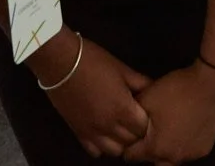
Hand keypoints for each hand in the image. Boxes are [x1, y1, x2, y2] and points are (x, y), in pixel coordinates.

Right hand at [39, 32, 152, 157]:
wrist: (60, 62)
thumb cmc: (94, 61)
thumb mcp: (122, 68)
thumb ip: (140, 82)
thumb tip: (154, 90)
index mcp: (123, 108)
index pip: (144, 128)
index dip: (147, 121)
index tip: (146, 112)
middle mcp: (109, 125)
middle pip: (131, 141)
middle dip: (137, 132)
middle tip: (135, 119)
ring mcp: (92, 132)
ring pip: (114, 151)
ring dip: (121, 142)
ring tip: (120, 128)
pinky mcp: (78, 133)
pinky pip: (94, 151)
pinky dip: (102, 146)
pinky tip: (103, 133)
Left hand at [125, 63, 214, 163]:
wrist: (210, 83)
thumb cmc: (176, 90)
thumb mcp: (146, 98)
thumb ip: (131, 115)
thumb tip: (125, 123)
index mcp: (155, 148)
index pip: (131, 157)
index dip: (127, 145)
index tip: (130, 133)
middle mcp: (173, 158)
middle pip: (152, 162)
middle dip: (147, 152)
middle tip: (148, 135)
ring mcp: (191, 155)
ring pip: (171, 160)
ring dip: (166, 150)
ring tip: (167, 131)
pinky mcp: (205, 149)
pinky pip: (187, 153)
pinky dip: (182, 145)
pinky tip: (184, 129)